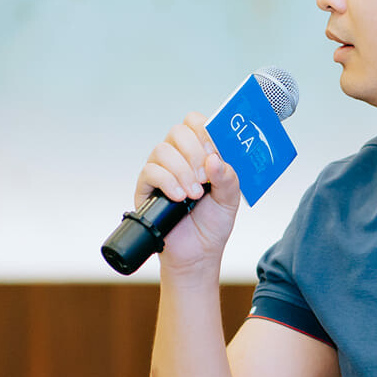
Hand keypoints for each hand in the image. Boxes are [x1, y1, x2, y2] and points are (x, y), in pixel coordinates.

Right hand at [135, 113, 242, 275]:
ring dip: (182, 171)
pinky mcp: (146, 187)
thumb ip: (228, 177)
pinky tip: (179, 197)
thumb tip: (214, 159)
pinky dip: (167, 182)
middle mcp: (178, 157)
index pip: (196, 123)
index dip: (205, 130)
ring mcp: (161, 170)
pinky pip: (150, 171)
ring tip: (194, 194)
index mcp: (200, 153)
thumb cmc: (213, 223)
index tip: (214, 151)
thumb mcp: (230, 198)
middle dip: (194, 152)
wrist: (198, 253)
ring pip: (162, 150)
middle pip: (178, 132)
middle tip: (204, 177)